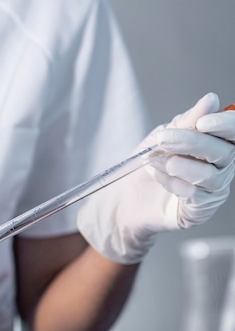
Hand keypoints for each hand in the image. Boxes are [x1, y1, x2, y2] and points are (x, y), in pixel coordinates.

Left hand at [78, 92, 234, 263]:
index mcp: (216, 145)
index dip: (225, 125)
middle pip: (223, 153)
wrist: (124, 197)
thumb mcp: (163, 136)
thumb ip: (187, 121)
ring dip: (176, 164)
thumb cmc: (147, 164)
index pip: (234, 132)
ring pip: (208, 175)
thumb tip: (210, 100)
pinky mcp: (199, 211)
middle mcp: (221, 168)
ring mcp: (213, 191)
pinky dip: (171, 182)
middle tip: (163, 139)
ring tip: (153, 160)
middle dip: (191, 142)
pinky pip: (193, 195)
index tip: (203, 122)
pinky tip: (155, 176)